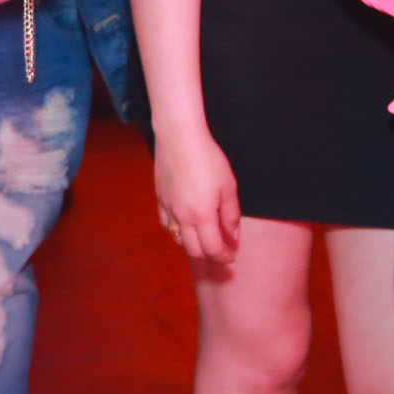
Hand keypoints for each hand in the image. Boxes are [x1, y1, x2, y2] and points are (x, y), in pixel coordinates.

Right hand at [153, 125, 241, 262]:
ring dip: (192, 244)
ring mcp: (168, 208)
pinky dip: (176, 231)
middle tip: (221, 251)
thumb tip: (233, 236)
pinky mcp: (160, 198)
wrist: (179, 136)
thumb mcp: (228, 186)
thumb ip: (231, 215)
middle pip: (194, 251)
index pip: (213, 249)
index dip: (224, 257)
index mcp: (202, 216)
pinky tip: (185, 224)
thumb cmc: (208, 158)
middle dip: (209, 255)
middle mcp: (182, 217)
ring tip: (204, 237)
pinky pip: (166, 224)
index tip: (232, 256)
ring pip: (178, 239)